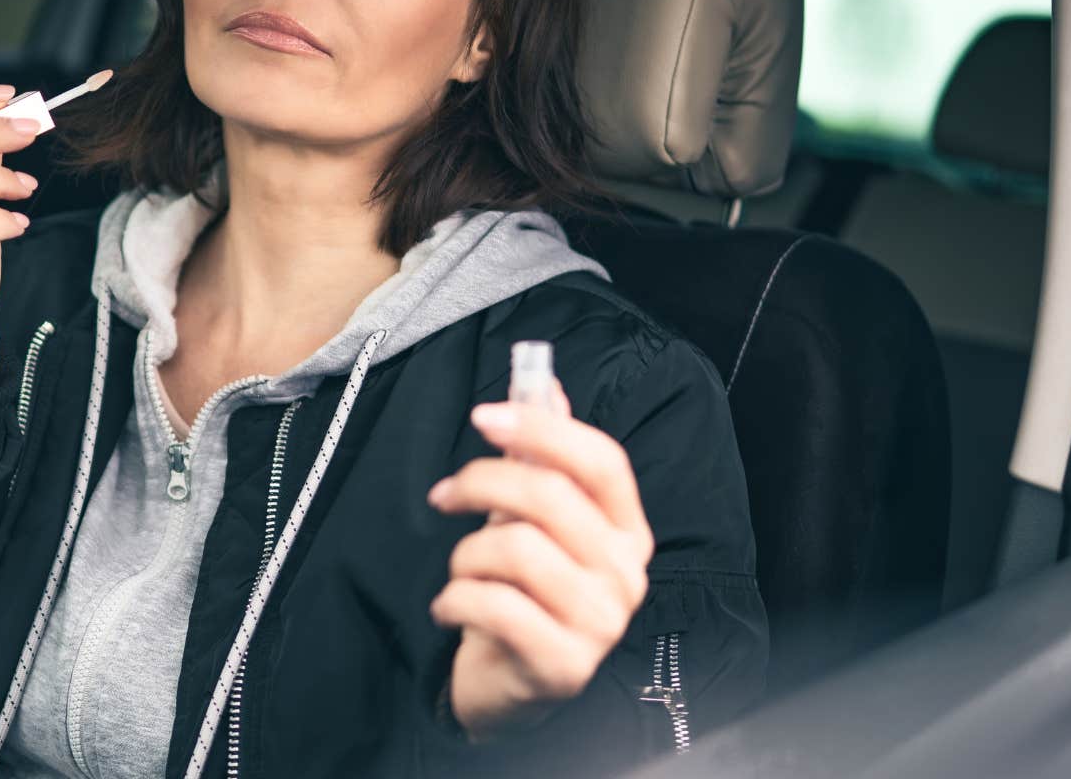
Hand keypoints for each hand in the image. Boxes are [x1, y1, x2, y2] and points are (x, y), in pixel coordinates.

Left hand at [426, 384, 655, 739]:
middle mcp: (626, 575)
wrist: (510, 687)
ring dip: (466, 554)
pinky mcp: (564, 666)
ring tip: (462, 572)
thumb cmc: (522, 593)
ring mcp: (601, 624)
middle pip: (551, 497)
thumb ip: (543, 458)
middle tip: (443, 495)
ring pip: (515, 549)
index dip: (544, 430)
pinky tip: (451, 608)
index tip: (483, 416)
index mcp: (626, 530)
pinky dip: (455, 599)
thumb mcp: (532, 520)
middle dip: (480, 483)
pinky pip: (495, 606)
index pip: (603, 462)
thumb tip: (544, 384)